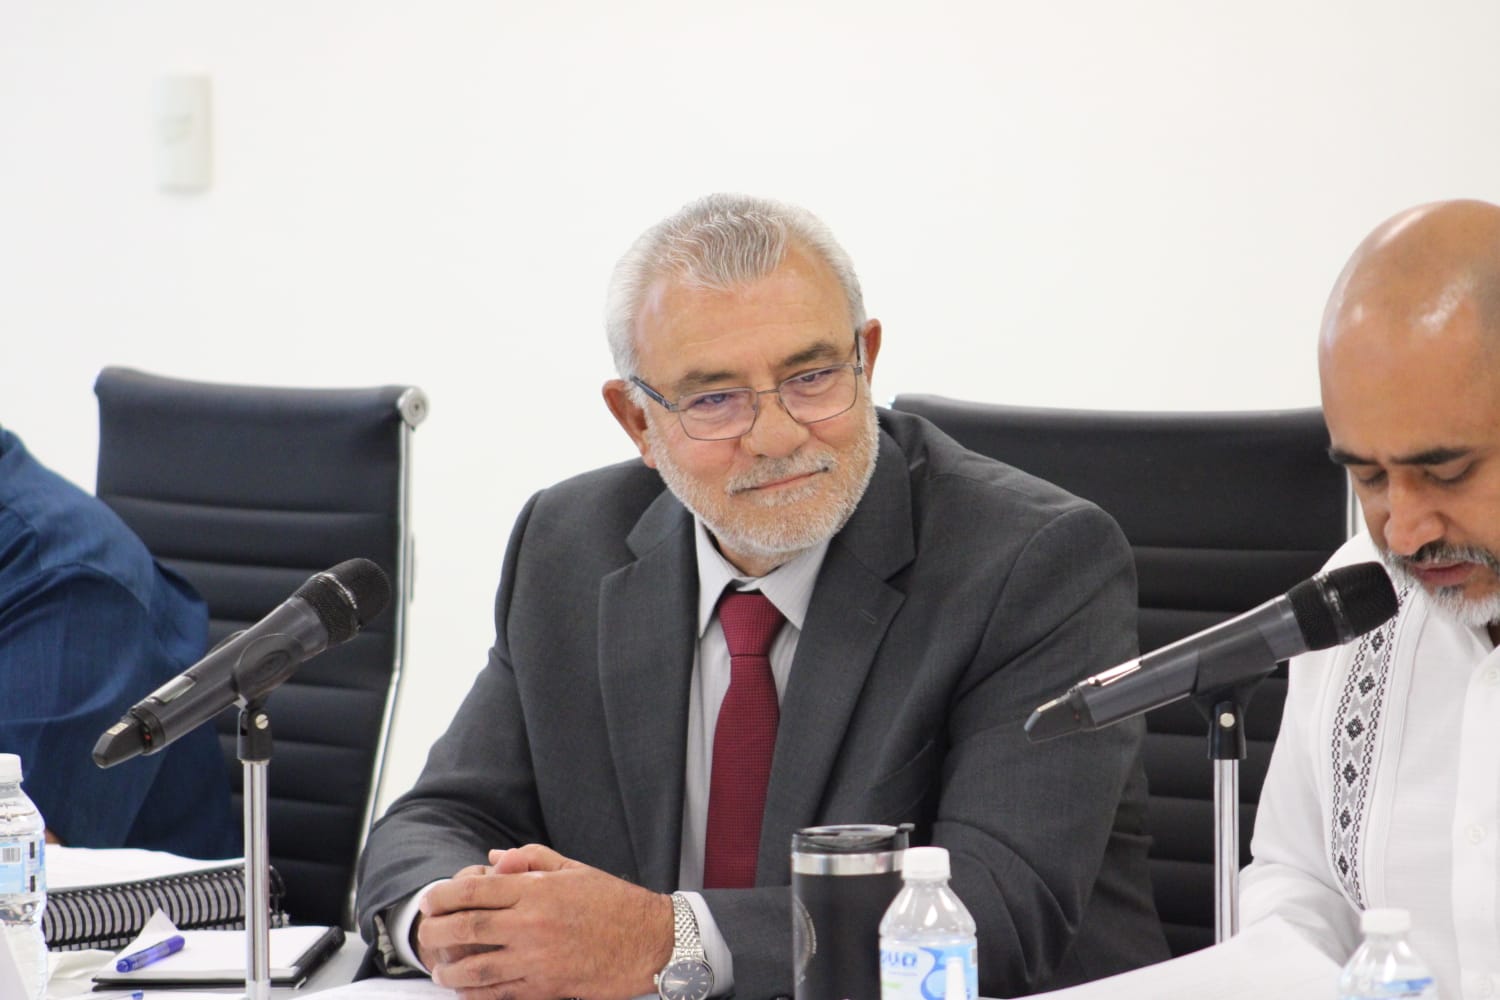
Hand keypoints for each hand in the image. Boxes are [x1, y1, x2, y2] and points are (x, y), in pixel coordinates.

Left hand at [417, 844, 673, 999]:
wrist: (649, 941)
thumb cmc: (612, 902)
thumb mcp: (573, 869)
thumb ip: (530, 860)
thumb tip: (493, 860)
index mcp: (537, 891)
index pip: (474, 890)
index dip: (443, 895)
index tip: (429, 900)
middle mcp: (531, 924)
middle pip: (466, 928)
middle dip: (436, 931)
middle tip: (425, 933)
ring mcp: (536, 959)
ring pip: (476, 968)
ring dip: (449, 969)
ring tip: (439, 969)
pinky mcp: (545, 987)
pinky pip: (498, 993)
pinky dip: (474, 993)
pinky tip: (465, 989)